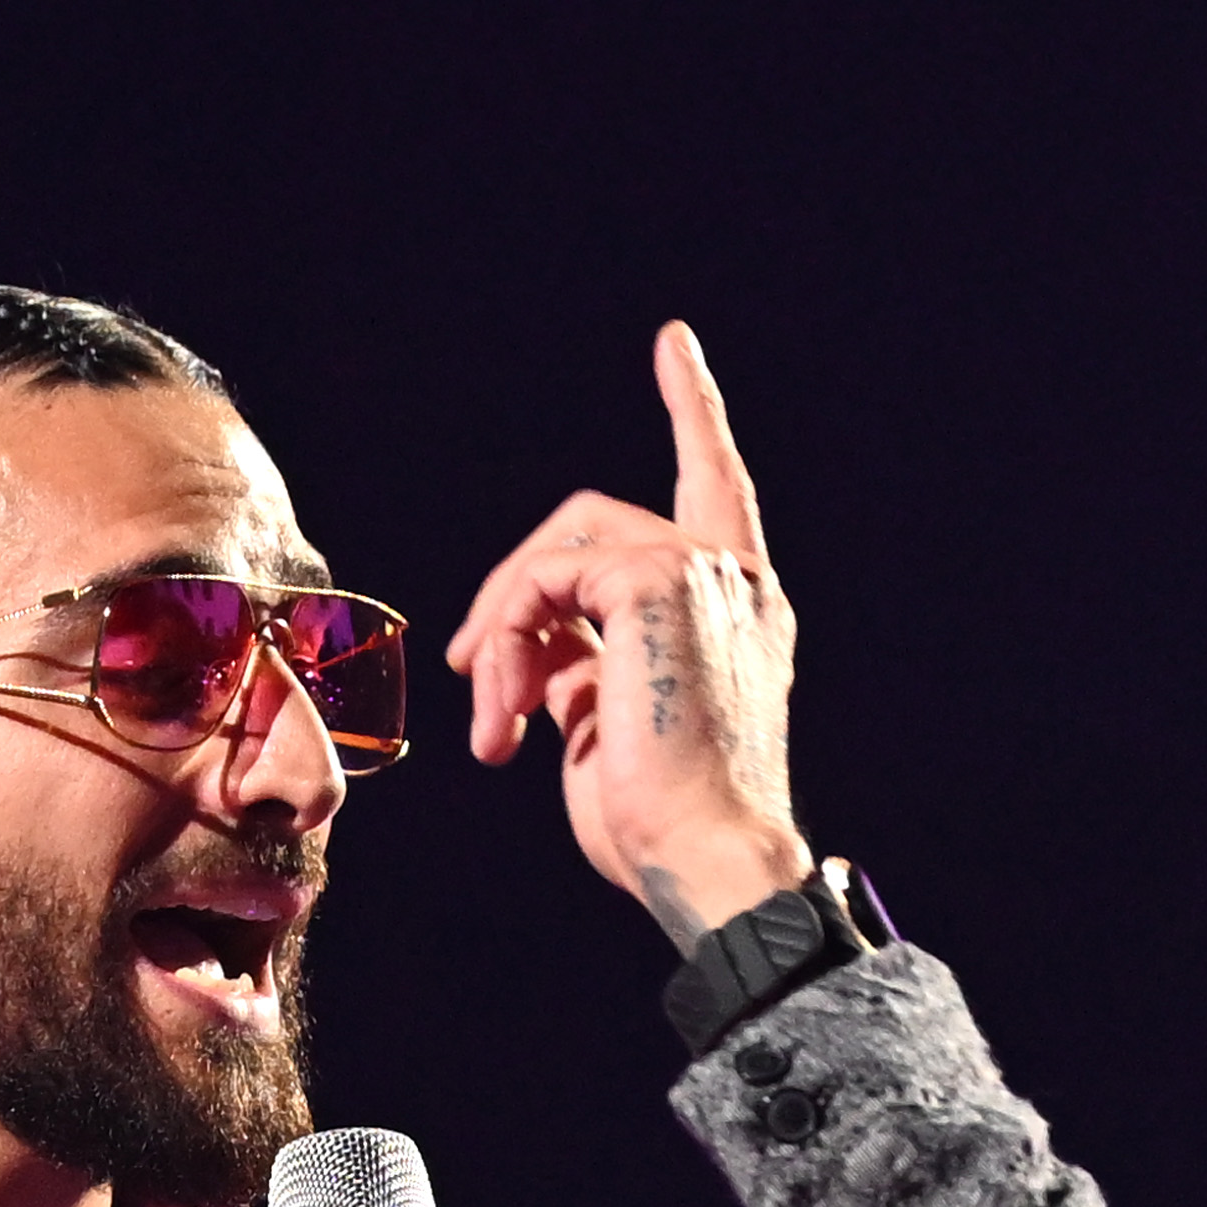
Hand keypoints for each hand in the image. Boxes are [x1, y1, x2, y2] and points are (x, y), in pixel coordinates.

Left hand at [453, 322, 812, 951]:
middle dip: (512, 592)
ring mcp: (701, 574)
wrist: (706, 859)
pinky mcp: (658, 581)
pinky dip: (503, 649)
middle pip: (589, 523)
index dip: (694, 412)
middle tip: (468, 674)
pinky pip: (542, 582)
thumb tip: (523, 642)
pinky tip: (507, 727)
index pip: (717, 487)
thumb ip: (585, 659)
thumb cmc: (663, 822)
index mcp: (738, 611)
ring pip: (558, 551)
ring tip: (495, 728)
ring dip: (500, 635)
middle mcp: (734, 581)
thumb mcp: (617, 724)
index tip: (675, 347)